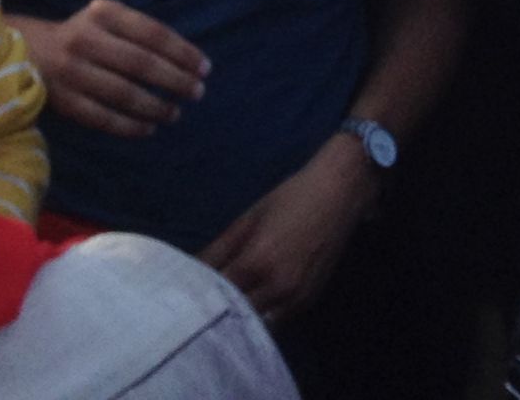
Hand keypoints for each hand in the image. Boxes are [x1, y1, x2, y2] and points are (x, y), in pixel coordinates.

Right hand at [17, 0, 208, 137]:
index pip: (152, 33)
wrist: (27, 51)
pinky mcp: (65, 101)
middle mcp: (86, 40)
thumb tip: (185, 59)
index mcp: (103, 13)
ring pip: (124, 94)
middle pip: (140, 63)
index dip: (182, 52)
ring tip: (175, 113)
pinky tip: (149, 128)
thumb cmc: (83, 34)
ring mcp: (73, 72)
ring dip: (156, 106)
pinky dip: (130, 126)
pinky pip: (104, 118)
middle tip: (197, 92)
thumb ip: (139, 31)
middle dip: (175, 80)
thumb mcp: (106, 18)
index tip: (205, 68)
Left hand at [200, 138, 376, 321]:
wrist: (339, 194)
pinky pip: (277, 320)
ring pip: (257, 325)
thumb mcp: (248, 219)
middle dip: (216, 313)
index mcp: (258, 262)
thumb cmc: (290, 198)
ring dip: (239, 320)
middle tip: (196, 309)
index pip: (217, 294)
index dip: (197, 297)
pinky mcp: (309, 302)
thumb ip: (218, 249)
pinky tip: (249, 307)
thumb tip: (189, 271)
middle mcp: (278, 287)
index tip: (181, 298)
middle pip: (236, 316)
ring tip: (222, 310)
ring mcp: (296, 299)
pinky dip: (261, 318)